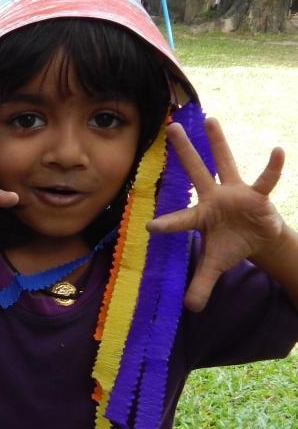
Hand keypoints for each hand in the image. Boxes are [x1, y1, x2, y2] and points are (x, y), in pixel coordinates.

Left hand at [147, 118, 284, 310]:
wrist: (258, 240)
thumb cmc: (231, 246)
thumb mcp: (215, 267)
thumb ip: (201, 285)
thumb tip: (190, 309)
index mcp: (200, 217)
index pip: (179, 220)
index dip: (166, 223)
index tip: (150, 225)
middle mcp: (213, 198)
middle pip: (195, 171)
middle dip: (182, 152)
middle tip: (168, 128)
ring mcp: (235, 192)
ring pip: (225, 162)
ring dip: (218, 142)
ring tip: (209, 119)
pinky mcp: (257, 195)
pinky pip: (266, 179)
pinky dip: (273, 167)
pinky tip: (278, 150)